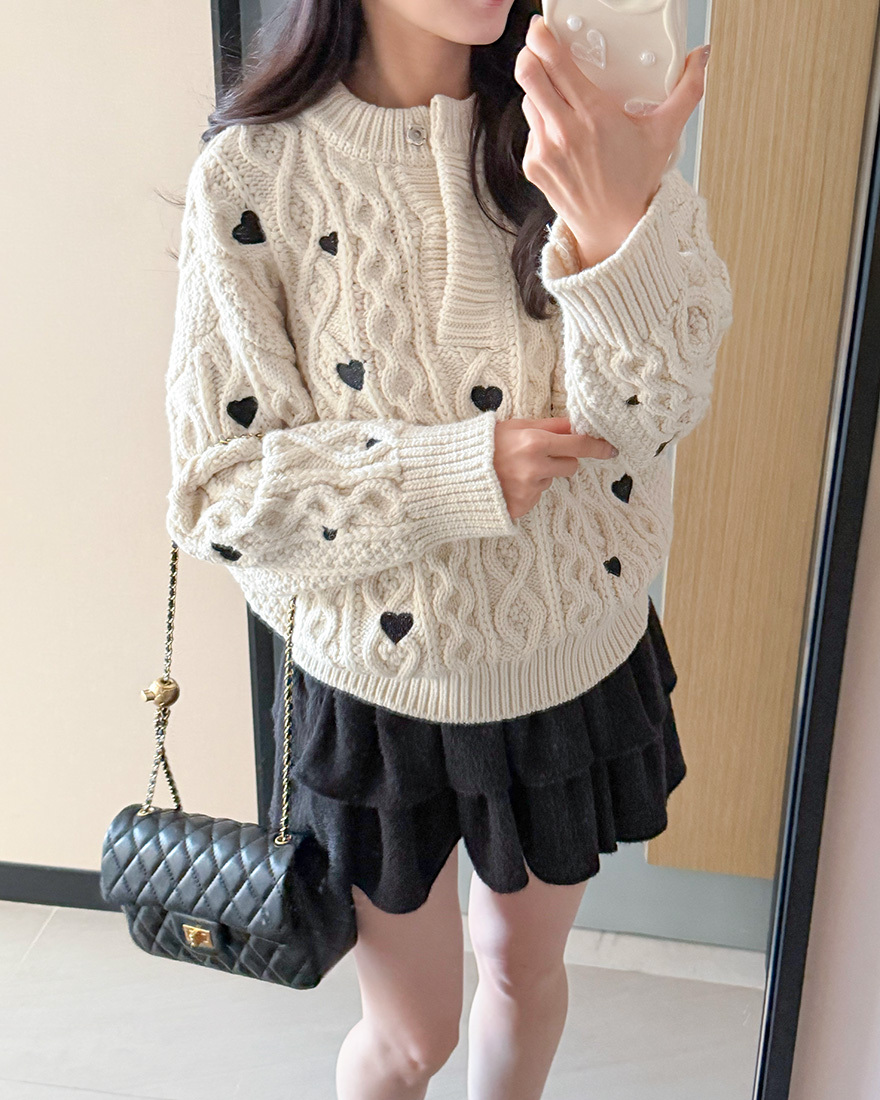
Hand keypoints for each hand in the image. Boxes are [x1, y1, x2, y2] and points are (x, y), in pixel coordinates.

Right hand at [493, 416, 617, 520]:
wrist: (453, 474)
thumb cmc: (483, 445)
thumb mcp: (515, 426)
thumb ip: (549, 426)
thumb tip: (577, 423)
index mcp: (535, 443)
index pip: (578, 444)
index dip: (598, 447)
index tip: (611, 449)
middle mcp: (535, 468)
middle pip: (571, 466)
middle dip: (561, 459)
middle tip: (538, 454)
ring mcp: (528, 491)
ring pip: (551, 481)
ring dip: (540, 475)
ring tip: (514, 469)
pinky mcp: (521, 507)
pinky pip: (536, 496)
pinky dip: (526, 490)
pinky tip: (508, 483)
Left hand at [515, 15, 711, 265]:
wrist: (612, 228)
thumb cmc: (636, 181)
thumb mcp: (664, 134)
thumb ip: (687, 91)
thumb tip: (703, 57)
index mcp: (594, 115)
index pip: (554, 63)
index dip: (541, 37)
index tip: (541, 28)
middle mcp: (564, 131)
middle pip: (528, 74)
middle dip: (529, 55)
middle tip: (539, 49)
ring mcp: (544, 149)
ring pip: (528, 100)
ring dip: (539, 91)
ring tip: (561, 98)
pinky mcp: (533, 165)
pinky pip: (530, 129)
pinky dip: (542, 123)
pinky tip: (563, 133)